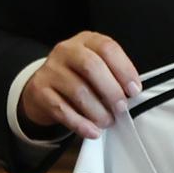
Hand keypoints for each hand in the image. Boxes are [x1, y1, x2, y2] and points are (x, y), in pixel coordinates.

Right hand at [19, 30, 140, 140]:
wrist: (43, 88)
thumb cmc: (79, 78)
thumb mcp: (96, 68)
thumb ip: (113, 75)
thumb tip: (131, 94)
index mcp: (86, 41)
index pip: (107, 48)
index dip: (124, 69)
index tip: (134, 90)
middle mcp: (66, 50)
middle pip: (91, 66)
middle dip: (111, 90)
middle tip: (121, 108)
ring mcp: (50, 70)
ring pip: (78, 90)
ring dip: (97, 111)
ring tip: (107, 121)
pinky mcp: (39, 91)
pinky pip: (62, 109)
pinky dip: (80, 123)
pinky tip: (92, 131)